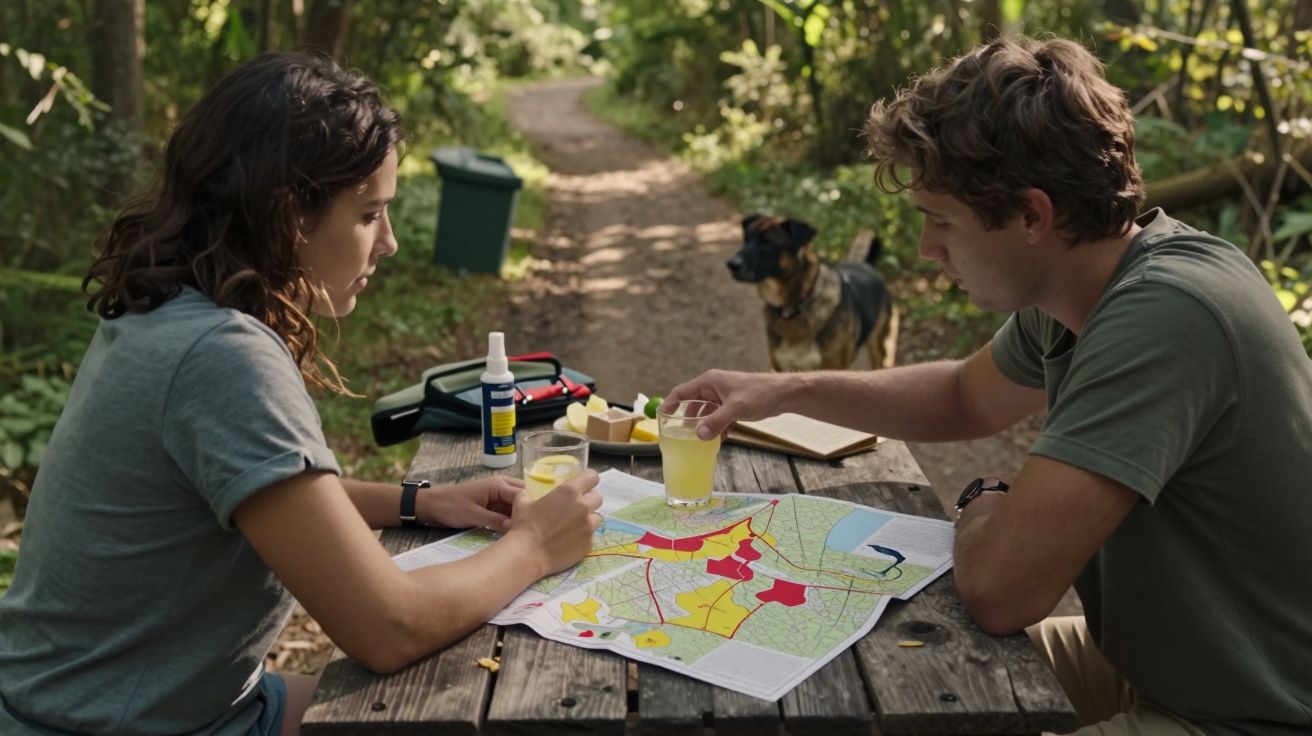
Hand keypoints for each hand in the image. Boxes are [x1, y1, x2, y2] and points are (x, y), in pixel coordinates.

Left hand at [422, 476, 523, 532]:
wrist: (431, 505)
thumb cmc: (451, 506)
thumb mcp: (473, 515)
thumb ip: (495, 521)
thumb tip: (515, 527)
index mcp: (497, 485)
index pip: (523, 494)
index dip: (530, 508)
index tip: (535, 525)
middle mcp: (500, 486)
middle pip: (523, 496)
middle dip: (528, 509)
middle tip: (533, 527)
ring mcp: (496, 495)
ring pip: (516, 503)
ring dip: (520, 514)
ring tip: (528, 530)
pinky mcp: (492, 504)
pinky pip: (507, 509)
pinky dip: (512, 517)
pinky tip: (516, 529)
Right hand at [504, 469, 601, 576]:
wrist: (528, 554)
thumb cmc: (524, 525)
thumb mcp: (522, 502)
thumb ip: (529, 493)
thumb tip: (527, 492)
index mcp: (569, 491)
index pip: (592, 476)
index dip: (588, 480)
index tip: (582, 486)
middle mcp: (583, 506)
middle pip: (597, 497)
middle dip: (589, 501)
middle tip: (575, 508)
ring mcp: (588, 526)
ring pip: (597, 517)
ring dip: (588, 519)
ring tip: (573, 526)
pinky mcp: (589, 543)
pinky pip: (591, 536)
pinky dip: (583, 536)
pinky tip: (570, 541)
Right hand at [661, 369, 787, 439]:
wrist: (783, 394)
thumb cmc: (760, 393)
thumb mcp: (736, 408)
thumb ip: (717, 422)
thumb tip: (699, 435)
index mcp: (709, 382)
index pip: (681, 392)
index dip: (669, 404)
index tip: (660, 418)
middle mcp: (713, 388)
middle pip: (692, 405)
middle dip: (687, 421)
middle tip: (679, 436)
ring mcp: (723, 398)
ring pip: (706, 414)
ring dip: (704, 427)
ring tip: (698, 442)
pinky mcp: (732, 407)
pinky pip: (718, 419)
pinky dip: (717, 429)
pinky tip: (719, 441)